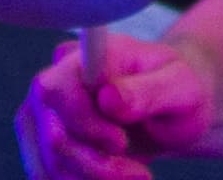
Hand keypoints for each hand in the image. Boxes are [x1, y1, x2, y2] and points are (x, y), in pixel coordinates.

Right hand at [17, 28, 222, 179]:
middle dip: (97, 164)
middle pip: (53, 135)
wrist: (169, 108)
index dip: (84, 123)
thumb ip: (148, 90)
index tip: (121, 142)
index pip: (55, 89)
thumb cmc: (176, 88)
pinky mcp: (42, 146)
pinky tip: (117, 179)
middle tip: (140, 174)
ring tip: (136, 176)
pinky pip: (50, 177)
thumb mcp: (180, 86)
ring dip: (95, 179)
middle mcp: (55, 82)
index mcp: (88, 55)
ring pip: (49, 165)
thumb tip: (107, 96)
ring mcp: (42, 116)